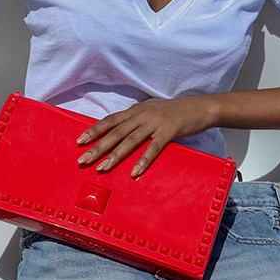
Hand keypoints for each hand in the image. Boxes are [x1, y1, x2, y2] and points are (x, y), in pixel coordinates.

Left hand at [74, 97, 213, 177]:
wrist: (199, 108)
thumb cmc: (173, 112)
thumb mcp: (150, 111)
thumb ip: (135, 119)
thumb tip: (119, 130)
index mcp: (135, 110)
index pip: (110, 120)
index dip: (94, 130)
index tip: (79, 141)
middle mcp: (142, 115)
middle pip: (115, 132)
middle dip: (97, 147)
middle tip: (83, 160)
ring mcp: (155, 123)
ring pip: (130, 140)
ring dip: (115, 155)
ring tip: (102, 168)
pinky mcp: (169, 131)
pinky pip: (153, 148)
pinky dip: (143, 160)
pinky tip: (134, 172)